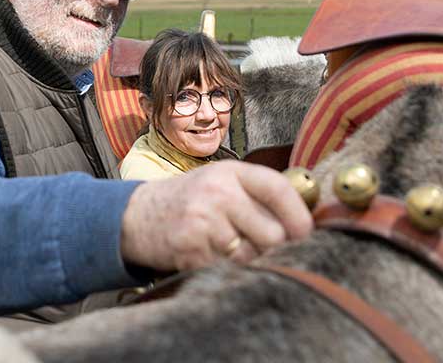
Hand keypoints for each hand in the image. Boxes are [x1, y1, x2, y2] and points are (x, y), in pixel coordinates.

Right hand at [120, 160, 312, 270]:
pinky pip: (225, 270)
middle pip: (272, 234)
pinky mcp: (190, 248)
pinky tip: (207, 255)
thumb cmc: (189, 200)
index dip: (299, 215)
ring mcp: (203, 220)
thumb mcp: (221, 181)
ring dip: (245, 261)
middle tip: (257, 246)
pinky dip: (221, 270)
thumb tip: (303, 225)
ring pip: (251, 257)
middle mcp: (218, 191)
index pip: (278, 189)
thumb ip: (256, 195)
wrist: (137, 214)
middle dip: (270, 247)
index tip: (305, 233)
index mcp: (231, 172)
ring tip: (226, 249)